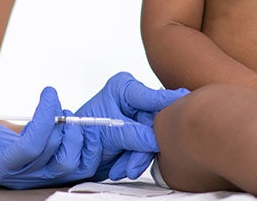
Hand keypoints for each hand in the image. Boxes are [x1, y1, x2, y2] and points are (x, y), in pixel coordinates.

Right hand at [0, 88, 98, 188]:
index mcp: (4, 165)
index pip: (32, 146)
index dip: (44, 118)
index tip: (49, 92)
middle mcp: (25, 177)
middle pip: (54, 152)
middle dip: (59, 121)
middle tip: (54, 99)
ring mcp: (41, 179)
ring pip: (70, 164)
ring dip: (74, 136)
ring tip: (66, 114)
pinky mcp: (52, 176)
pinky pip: (78, 168)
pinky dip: (83, 147)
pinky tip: (76, 126)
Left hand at [74, 72, 189, 179]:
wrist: (72, 152)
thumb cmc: (84, 132)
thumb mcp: (108, 131)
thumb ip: (133, 134)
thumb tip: (156, 140)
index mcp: (125, 88)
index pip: (154, 96)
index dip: (171, 104)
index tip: (185, 106)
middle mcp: (134, 101)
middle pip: (155, 123)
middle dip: (144, 146)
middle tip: (134, 163)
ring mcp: (137, 119)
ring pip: (151, 139)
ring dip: (137, 158)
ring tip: (123, 168)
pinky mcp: (138, 135)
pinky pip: (146, 149)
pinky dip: (134, 161)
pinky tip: (121, 167)